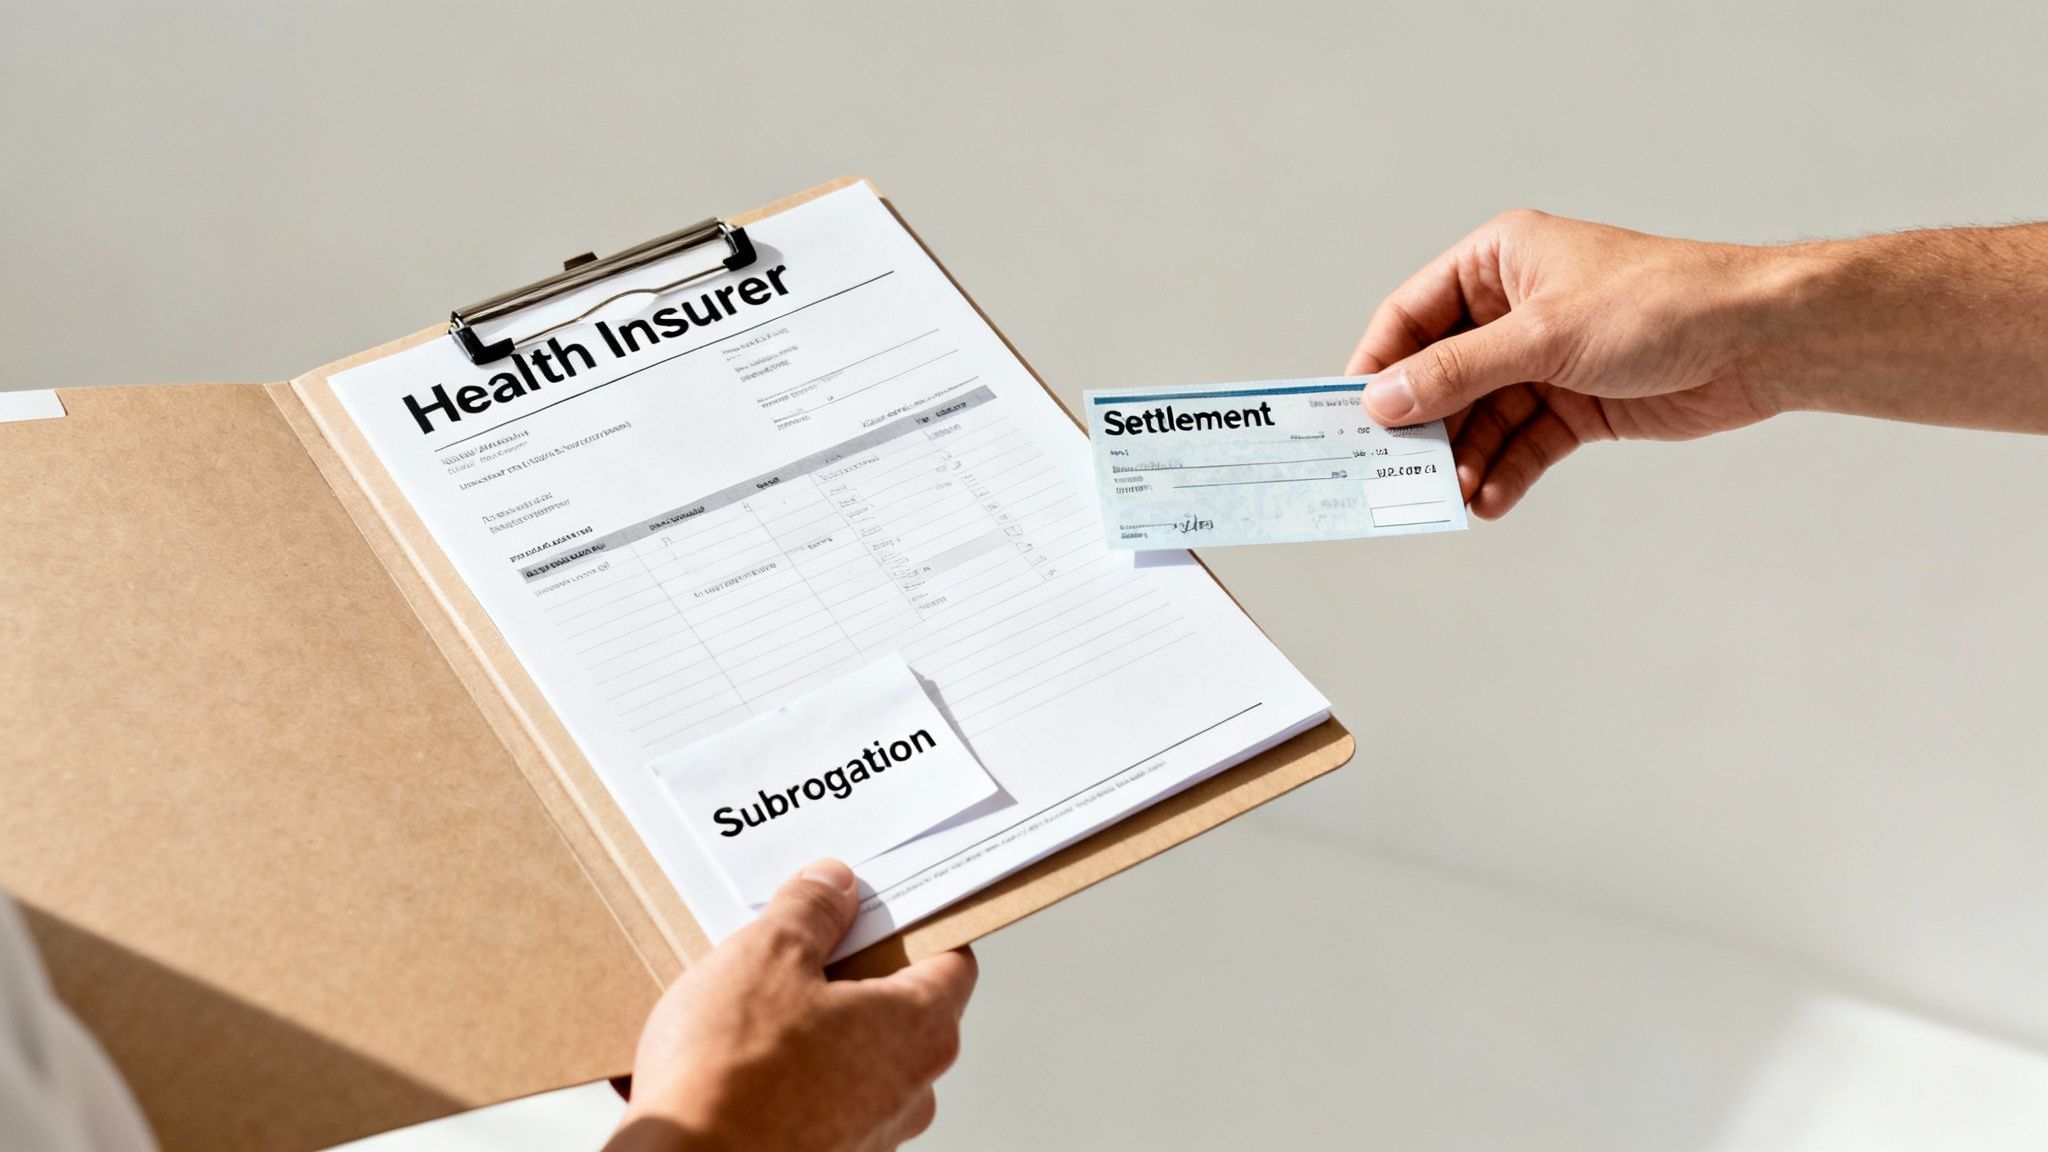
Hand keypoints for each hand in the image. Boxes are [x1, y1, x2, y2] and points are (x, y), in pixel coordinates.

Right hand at [605, 860, 975, 1151]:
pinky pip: (815, 1094)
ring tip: (747, 1000)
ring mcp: (868, 1131)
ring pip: (850, 1052)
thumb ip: (811, 911)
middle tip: (794, 942)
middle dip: (846, 969)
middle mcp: (909, 1090)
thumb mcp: (769, 954)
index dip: (914, 923)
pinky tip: (730, 1053)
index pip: (950, 959)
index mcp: (919, 1030)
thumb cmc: (732, 1078)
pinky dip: (784, 1070)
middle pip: (896, 1005)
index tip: (876, 902)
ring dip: (809, 1022)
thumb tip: (833, 887)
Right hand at [1347, 210, 1781, 517]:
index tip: (1352, 417)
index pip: (1412, 316)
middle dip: (1424, 426)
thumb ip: (1459, 372)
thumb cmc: (1662, 303)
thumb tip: (1384, 400)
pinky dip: (1504, 472)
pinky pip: (1521, 444)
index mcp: (1499, 263)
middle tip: (1394, 471)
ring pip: (1481, 418)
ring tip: (1450, 494)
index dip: (1379, 366)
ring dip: (1464, 458)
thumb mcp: (1545, 335)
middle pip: (1442, 375)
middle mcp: (1514, 310)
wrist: (1760, 340)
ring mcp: (1544, 360)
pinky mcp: (1574, 404)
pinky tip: (1489, 500)